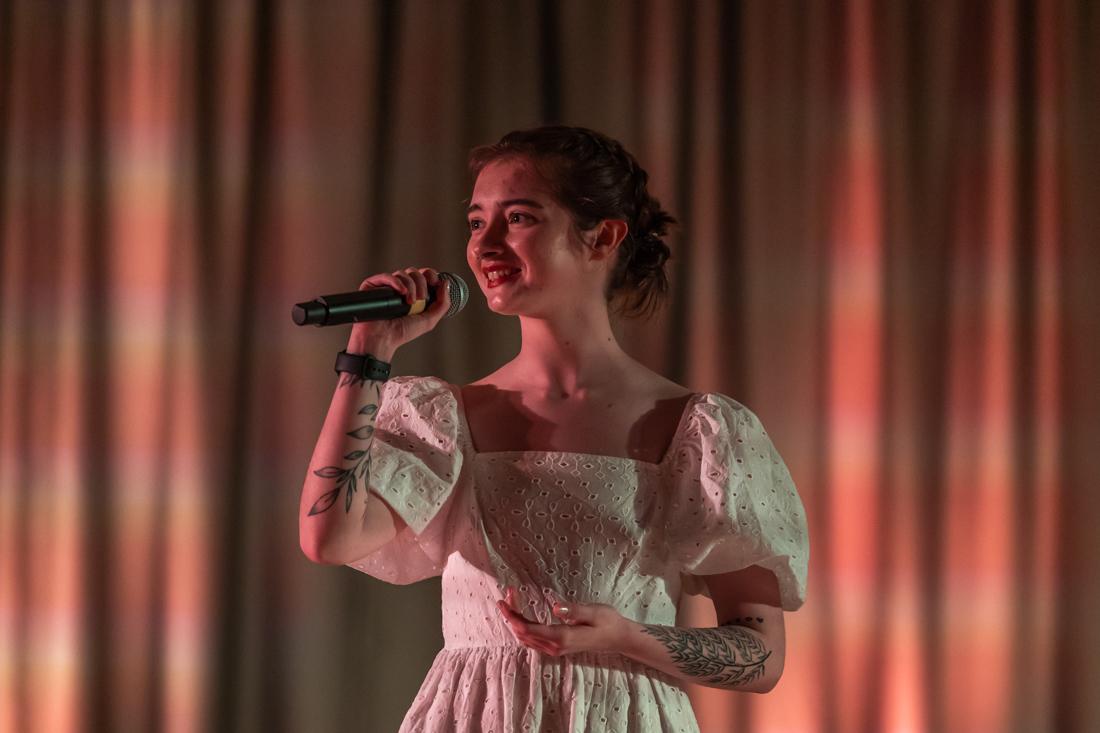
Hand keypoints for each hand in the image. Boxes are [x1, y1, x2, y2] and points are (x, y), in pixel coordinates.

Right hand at [347, 267, 451, 359]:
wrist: (382, 339)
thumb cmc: (402, 332)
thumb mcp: (429, 320)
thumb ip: (442, 303)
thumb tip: (446, 283)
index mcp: (414, 293)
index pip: (423, 275)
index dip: (430, 275)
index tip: (435, 282)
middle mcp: (401, 288)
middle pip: (414, 272)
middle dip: (421, 283)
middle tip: (421, 298)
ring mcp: (387, 286)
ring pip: (402, 273)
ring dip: (411, 286)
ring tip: (409, 302)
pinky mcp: (373, 286)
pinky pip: (386, 276)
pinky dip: (396, 282)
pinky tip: (401, 293)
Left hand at [496, 586, 631, 656]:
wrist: (618, 638)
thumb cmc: (608, 622)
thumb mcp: (594, 612)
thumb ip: (574, 610)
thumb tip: (555, 607)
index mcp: (562, 637)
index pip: (528, 629)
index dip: (512, 615)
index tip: (505, 599)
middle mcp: (555, 646)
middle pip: (522, 634)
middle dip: (510, 615)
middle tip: (506, 594)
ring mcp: (555, 649)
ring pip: (525, 638)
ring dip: (515, 621)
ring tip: (511, 600)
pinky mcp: (557, 647)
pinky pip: (532, 640)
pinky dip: (523, 627)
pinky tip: (521, 614)